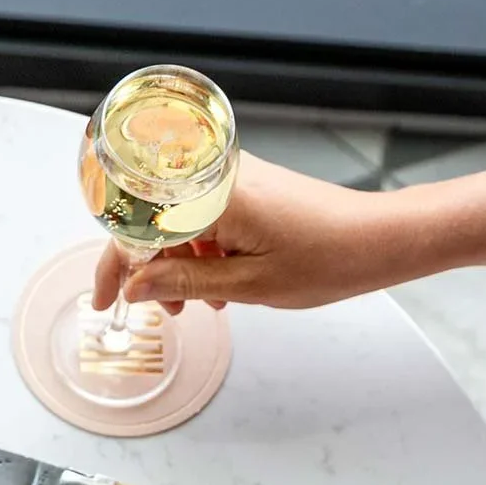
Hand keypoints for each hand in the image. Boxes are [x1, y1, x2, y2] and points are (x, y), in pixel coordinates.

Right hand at [92, 153, 401, 314]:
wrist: (379, 238)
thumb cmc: (327, 257)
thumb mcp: (248, 284)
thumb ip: (183, 282)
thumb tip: (135, 285)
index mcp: (213, 196)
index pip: (140, 225)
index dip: (116, 264)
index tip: (106, 298)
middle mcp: (219, 176)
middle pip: (154, 219)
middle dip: (150, 268)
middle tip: (159, 308)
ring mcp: (235, 177)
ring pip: (180, 220)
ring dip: (179, 263)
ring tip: (200, 302)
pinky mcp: (249, 185)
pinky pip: (206, 215)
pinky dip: (203, 249)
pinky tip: (220, 282)